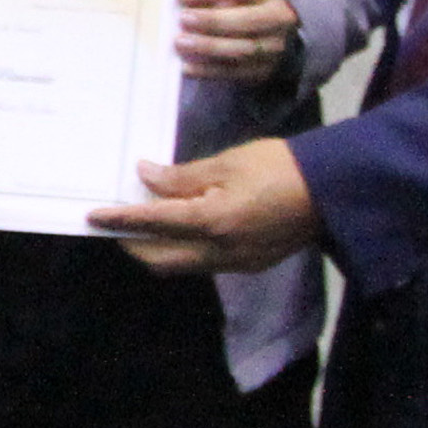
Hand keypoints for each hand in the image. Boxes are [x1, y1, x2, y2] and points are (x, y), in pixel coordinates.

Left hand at [95, 138, 320, 276]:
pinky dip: (184, 249)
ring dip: (157, 248)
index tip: (93, 216)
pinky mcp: (249, 265)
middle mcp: (221, 251)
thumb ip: (182, 177)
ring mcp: (236, 263)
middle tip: (116, 221)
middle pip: (160, 259)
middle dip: (133, 242)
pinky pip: (204, 263)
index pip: (152, 223)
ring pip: (181, 265)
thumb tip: (144, 177)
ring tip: (144, 222)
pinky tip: (181, 228)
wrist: (334, 190)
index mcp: (214, 221)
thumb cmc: (281, 166)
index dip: (120, 220)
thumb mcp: (227, 162)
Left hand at [172, 0, 303, 87]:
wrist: (275, 29)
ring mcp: (275, 46)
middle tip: (183, 19)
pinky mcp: (265, 69)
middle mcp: (279, 18)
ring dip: (208, 46)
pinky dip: (208, 70)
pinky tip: (187, 67)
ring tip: (181, 42)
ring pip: (242, 50)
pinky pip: (235, 72)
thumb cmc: (245, 2)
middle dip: (212, 20)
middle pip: (246, 20)